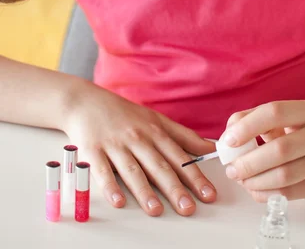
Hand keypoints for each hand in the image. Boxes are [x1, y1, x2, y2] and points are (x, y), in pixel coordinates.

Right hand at [63, 81, 216, 215]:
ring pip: (133, 170)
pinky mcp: (93, 151)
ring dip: (145, 191)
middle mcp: (137, 138)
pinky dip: (110, 187)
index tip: (208, 194)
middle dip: (175, 188)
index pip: (179, 157)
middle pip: (159, 166)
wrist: (87, 101)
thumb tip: (210, 149)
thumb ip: (183, 136)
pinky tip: (118, 201)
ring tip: (156, 209)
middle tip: (188, 207)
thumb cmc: (124, 113)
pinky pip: (102, 171)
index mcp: (155, 132)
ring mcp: (115, 145)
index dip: (195, 176)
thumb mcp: (156, 119)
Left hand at [221, 101, 304, 200]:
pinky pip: (289, 193)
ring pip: (285, 175)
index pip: (274, 113)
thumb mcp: (279, 117)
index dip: (248, 126)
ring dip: (255, 180)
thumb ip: (250, 119)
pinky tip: (254, 188)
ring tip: (241, 179)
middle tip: (231, 168)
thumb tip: (227, 137)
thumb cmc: (298, 130)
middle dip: (249, 162)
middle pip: (281, 149)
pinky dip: (266, 193)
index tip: (229, 140)